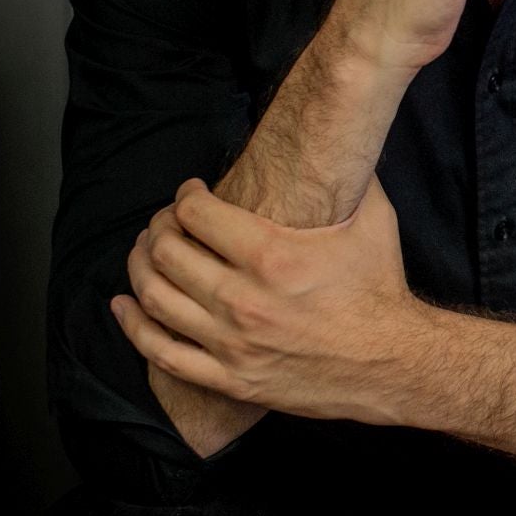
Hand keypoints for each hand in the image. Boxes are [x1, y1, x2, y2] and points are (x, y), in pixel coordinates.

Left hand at [113, 175, 431, 424]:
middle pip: (168, 254)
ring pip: (156, 301)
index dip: (186, 197)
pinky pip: (163, 355)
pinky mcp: (231, 378)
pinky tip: (124, 308)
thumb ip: (353, 176)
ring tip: (144, 254)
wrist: (392, 361)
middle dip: (158, 229)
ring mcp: (233, 343)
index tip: (190, 193)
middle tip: (164, 221)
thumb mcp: (374, 222)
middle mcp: (245, 300)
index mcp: (273, 257)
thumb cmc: (381, 289)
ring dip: (139, 270)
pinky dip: (134, 328)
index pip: (198, 215)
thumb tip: (345, 137)